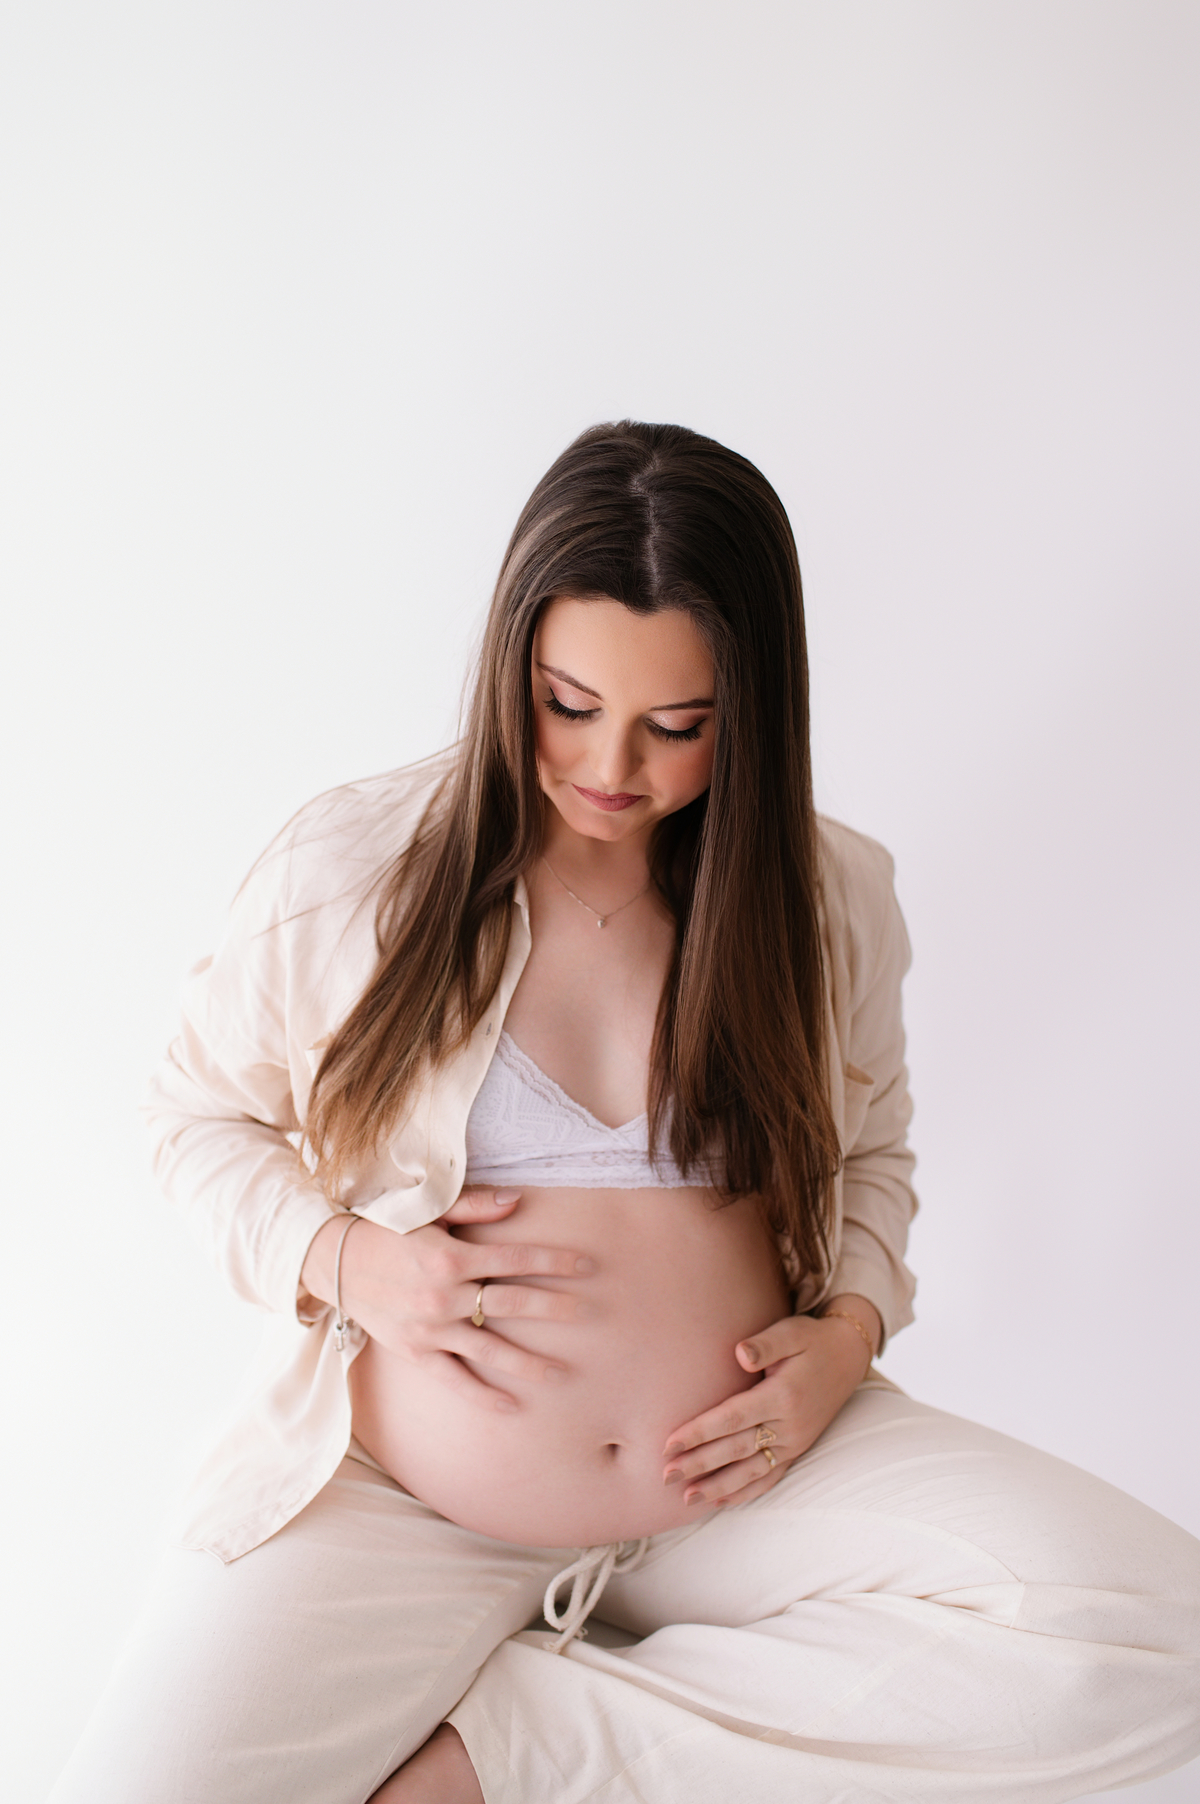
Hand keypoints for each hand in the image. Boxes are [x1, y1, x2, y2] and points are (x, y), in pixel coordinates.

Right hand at [300, 1188, 594, 1411]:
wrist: (336, 1262)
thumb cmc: (388, 1230)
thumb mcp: (430, 1211)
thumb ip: (476, 1206)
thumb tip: (519, 1199)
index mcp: (451, 1258)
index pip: (515, 1260)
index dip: (553, 1262)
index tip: (586, 1266)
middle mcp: (443, 1296)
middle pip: (512, 1304)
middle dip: (554, 1308)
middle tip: (588, 1313)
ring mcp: (430, 1328)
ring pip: (490, 1349)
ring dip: (529, 1362)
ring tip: (563, 1373)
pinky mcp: (416, 1352)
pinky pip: (455, 1379)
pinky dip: (483, 1395)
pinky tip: (512, 1406)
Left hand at [661, 1295, 880, 1507]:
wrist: (849, 1357)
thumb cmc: (812, 1340)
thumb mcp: (792, 1332)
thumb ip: (765, 1344)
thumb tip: (740, 1353)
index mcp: (783, 1395)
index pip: (733, 1418)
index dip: (700, 1432)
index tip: (669, 1444)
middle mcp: (789, 1426)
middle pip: (736, 1449)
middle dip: (698, 1464)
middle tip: (664, 1476)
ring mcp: (794, 1442)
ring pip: (750, 1471)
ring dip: (717, 1486)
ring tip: (686, 1498)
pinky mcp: (797, 1450)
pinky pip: (769, 1478)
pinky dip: (745, 1492)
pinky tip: (721, 1501)